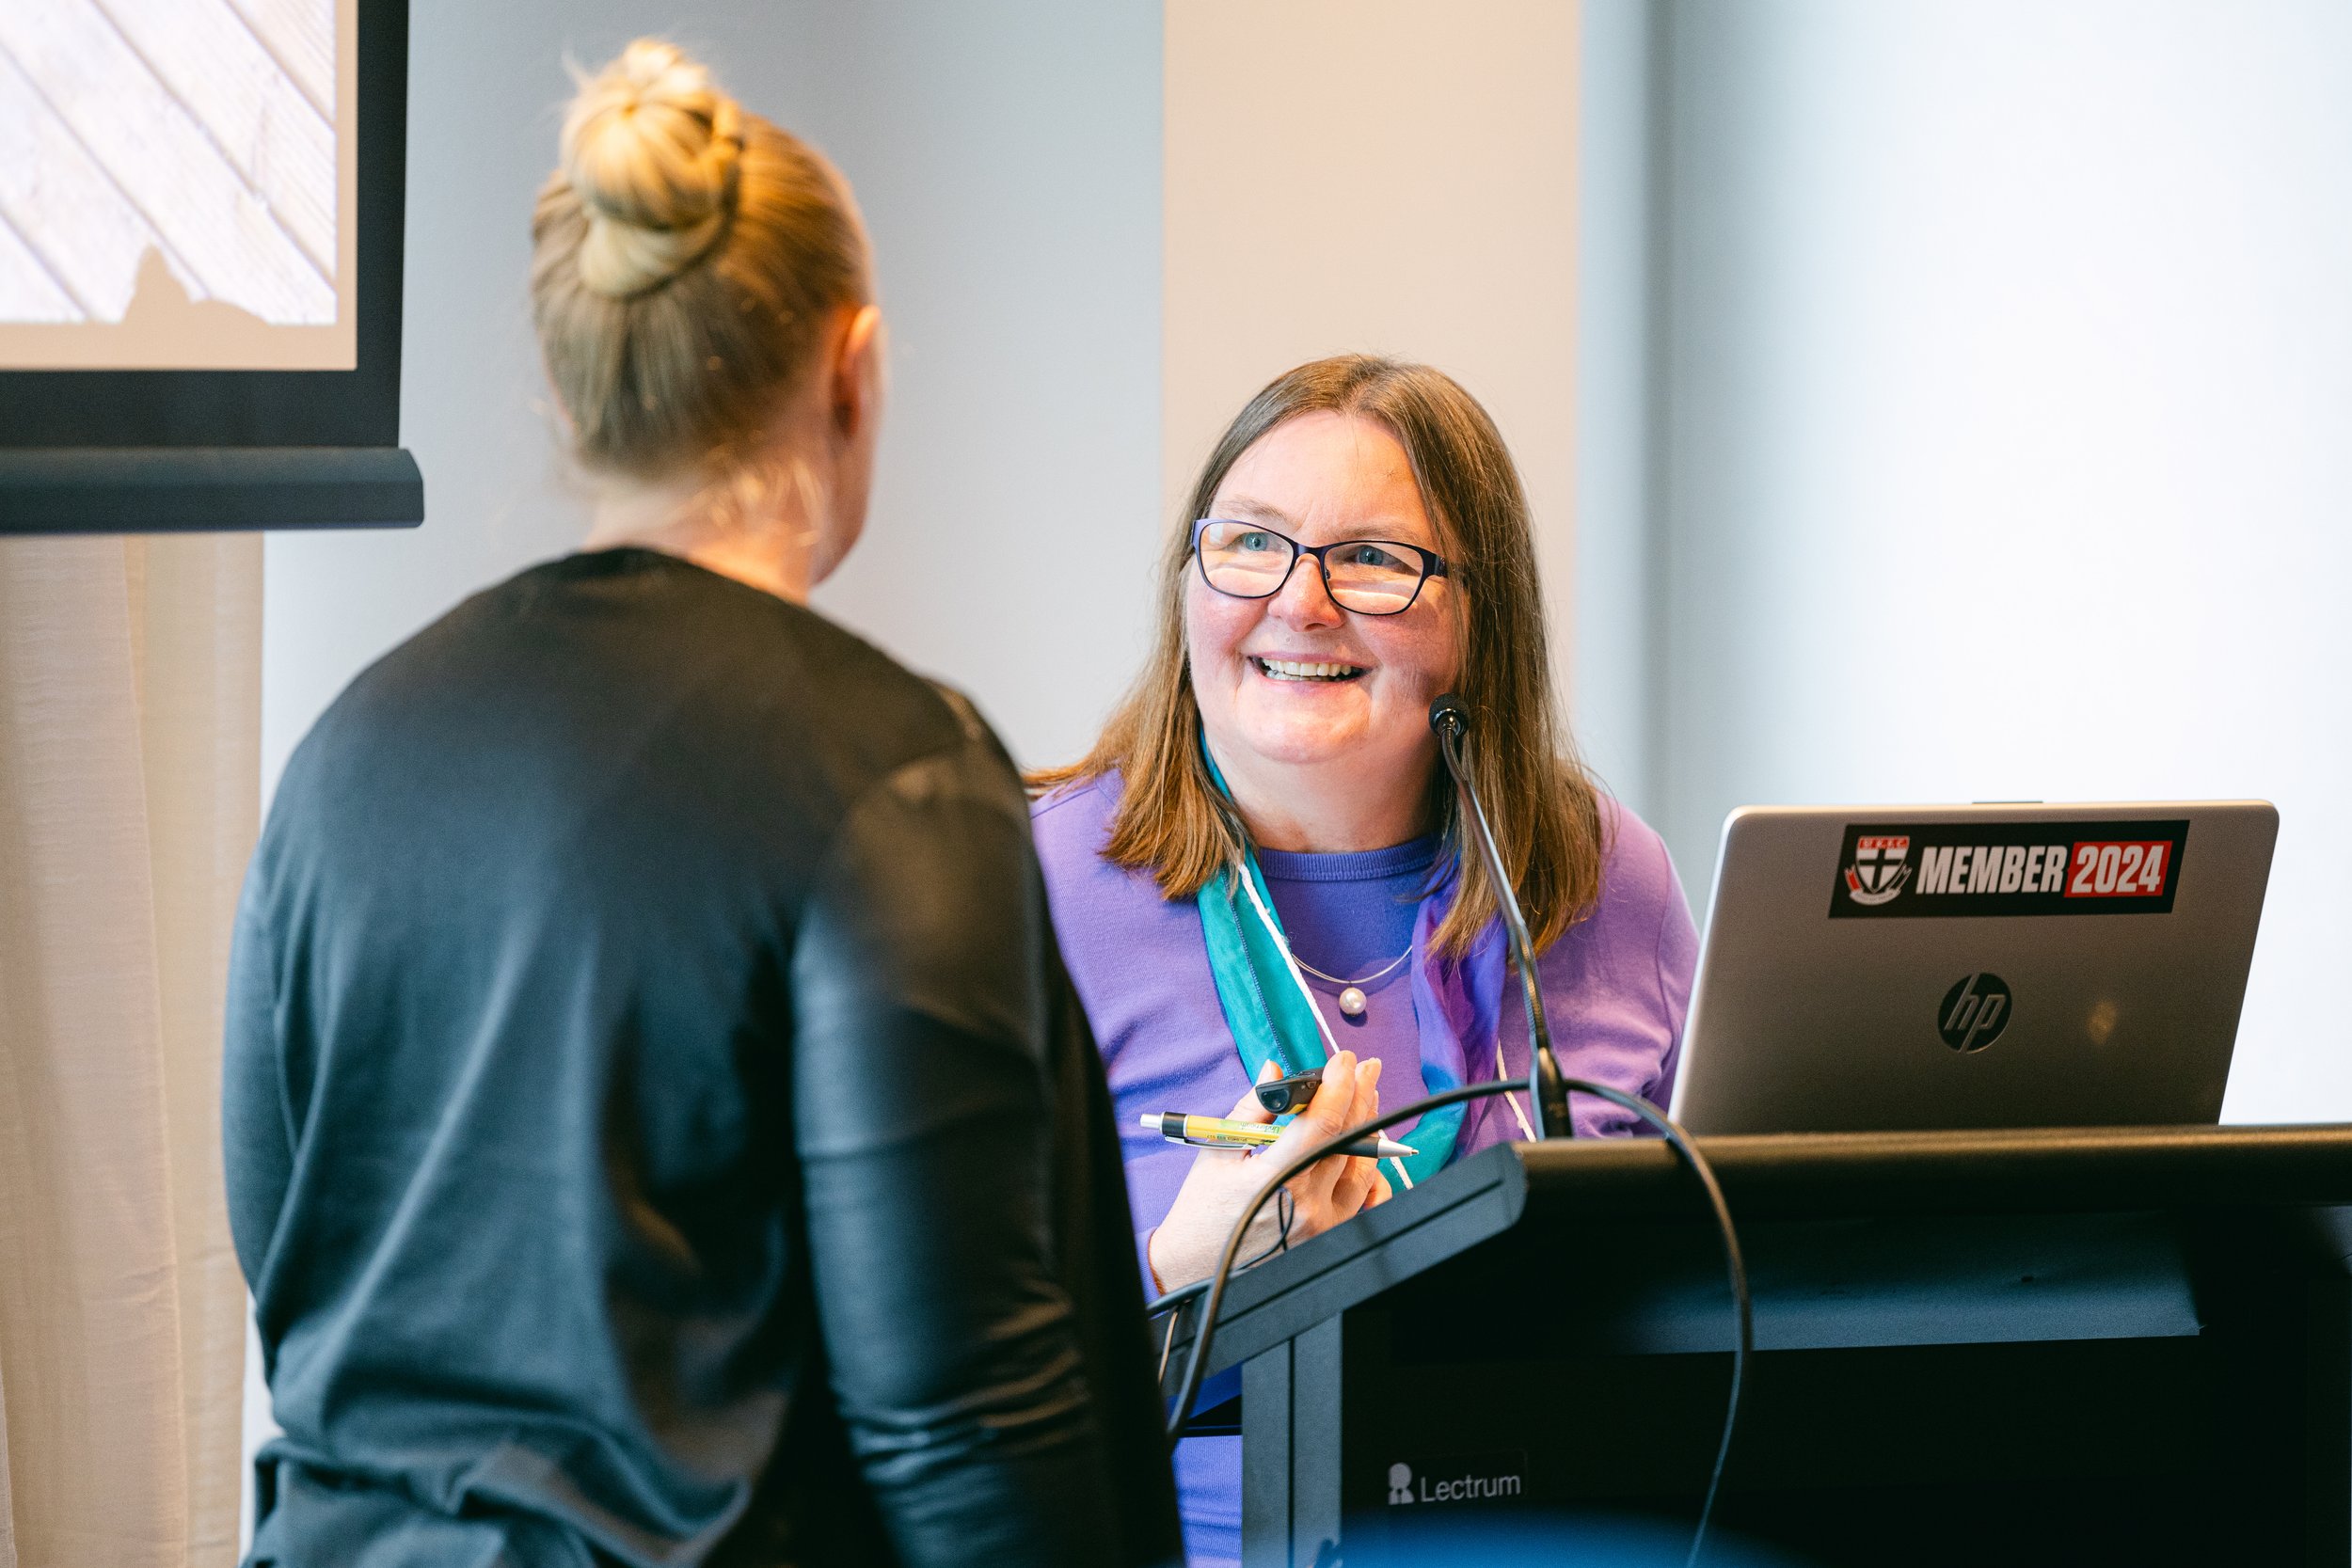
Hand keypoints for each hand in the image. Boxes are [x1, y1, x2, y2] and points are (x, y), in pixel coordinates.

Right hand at [1146, 1050, 1394, 1292]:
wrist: (1196, 1266)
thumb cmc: (1202, 1210)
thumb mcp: (1218, 1151)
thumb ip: (1252, 1108)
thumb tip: (1275, 1071)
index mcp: (1275, 1177)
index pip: (1321, 1122)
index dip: (1338, 1085)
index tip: (1344, 1060)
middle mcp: (1306, 1204)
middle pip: (1348, 1138)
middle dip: (1360, 1095)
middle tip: (1365, 1068)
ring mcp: (1323, 1225)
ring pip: (1363, 1166)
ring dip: (1368, 1126)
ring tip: (1364, 1098)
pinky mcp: (1329, 1237)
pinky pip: (1366, 1200)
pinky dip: (1371, 1171)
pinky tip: (1369, 1148)